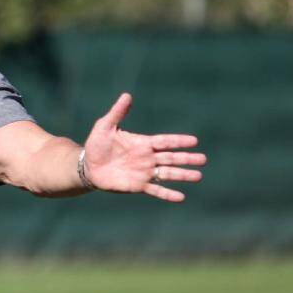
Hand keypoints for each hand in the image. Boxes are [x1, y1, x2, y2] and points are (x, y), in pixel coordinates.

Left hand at [83, 93, 205, 201]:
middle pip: (171, 158)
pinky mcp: (138, 186)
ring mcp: (144, 173)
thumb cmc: (97, 144)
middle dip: (187, 159)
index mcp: (143, 143)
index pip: (165, 141)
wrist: (88, 166)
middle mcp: (147, 158)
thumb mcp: (105, 126)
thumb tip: (127, 95)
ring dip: (183, 175)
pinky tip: (181, 197)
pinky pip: (156, 191)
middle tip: (203, 159)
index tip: (194, 141)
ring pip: (168, 174)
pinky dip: (168, 194)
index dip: (179, 141)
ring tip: (198, 176)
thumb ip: (118, 112)